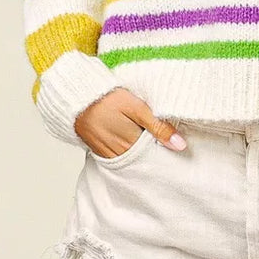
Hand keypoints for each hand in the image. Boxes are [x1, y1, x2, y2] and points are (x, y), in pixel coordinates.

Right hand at [73, 87, 187, 158]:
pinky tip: (136, 143)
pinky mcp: (101, 152)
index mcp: (132, 144)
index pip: (156, 156)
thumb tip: (180, 145)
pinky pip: (120, 158)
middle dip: (156, 154)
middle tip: (169, 147)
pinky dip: (130, 153)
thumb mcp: (137, 108)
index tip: (179, 148)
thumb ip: (158, 127)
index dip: (167, 151)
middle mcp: (120, 155)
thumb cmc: (108, 98)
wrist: (78, 98)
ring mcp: (109, 155)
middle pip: (145, 161)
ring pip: (133, 160)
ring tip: (153, 143)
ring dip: (143, 154)